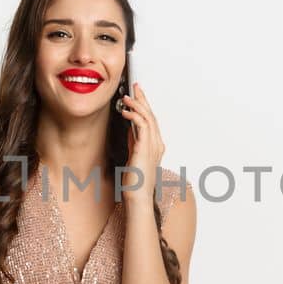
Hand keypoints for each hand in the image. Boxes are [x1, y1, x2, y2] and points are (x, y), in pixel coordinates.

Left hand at [118, 83, 164, 202]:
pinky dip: (134, 116)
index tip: (138, 94)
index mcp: (156, 146)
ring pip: (149, 117)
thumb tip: (130, 128)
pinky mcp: (145, 149)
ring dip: (137, 105)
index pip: (152, 120)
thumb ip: (134, 141)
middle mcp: (157, 144)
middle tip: (136, 87)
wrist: (138, 196)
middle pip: (152, 115)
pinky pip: (143, 126)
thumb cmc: (136, 182)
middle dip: (143, 99)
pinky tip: (125, 112)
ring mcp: (153, 146)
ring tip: (126, 98)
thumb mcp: (133, 156)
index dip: (145, 105)